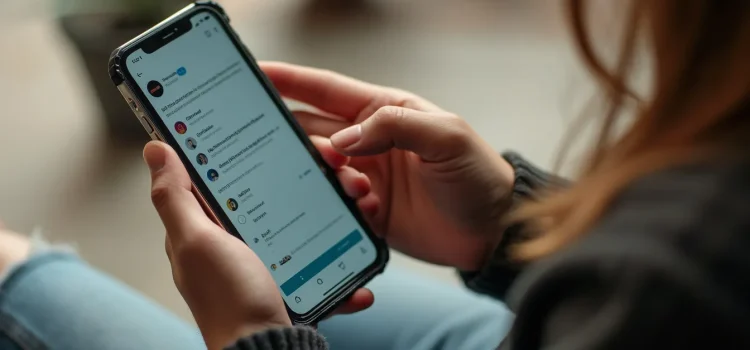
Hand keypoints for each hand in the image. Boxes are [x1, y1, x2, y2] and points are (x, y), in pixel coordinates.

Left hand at [143, 142, 373, 348]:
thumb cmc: (229, 301)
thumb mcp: (198, 242)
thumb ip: (176, 198)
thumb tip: (156, 149)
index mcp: (203, 227)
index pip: (226, 174)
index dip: (252, 152)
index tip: (286, 137)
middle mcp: (231, 242)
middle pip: (273, 194)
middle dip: (311, 180)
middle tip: (340, 173)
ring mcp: (263, 262)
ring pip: (303, 221)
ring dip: (337, 211)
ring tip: (361, 205)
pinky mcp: (288, 281)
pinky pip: (320, 260)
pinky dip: (341, 258)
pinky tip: (356, 255)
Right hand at [262, 62, 515, 270]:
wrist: (491, 231)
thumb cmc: (477, 174)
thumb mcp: (446, 136)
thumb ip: (395, 127)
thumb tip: (342, 140)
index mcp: (383, 112)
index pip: (325, 90)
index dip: (287, 80)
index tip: (253, 74)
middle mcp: (368, 141)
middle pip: (311, 132)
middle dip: (294, 138)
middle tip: (282, 150)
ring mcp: (364, 177)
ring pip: (318, 171)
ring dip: (322, 178)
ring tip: (352, 186)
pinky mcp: (365, 211)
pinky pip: (333, 205)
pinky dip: (337, 208)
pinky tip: (362, 211)